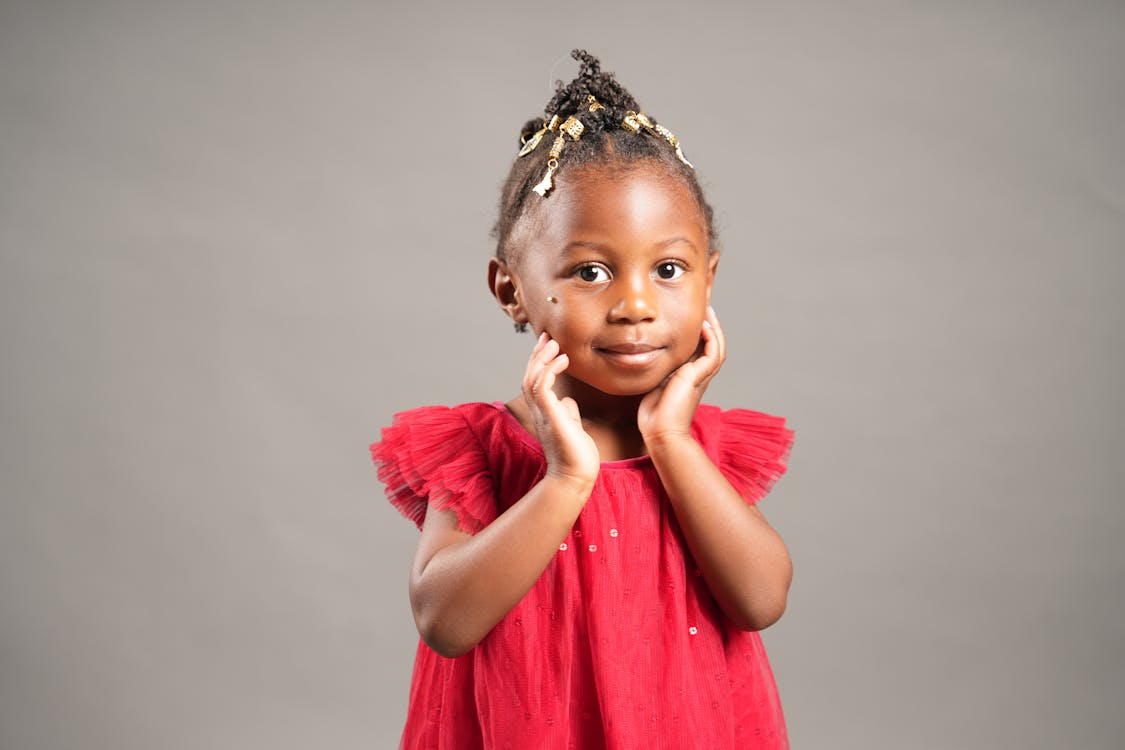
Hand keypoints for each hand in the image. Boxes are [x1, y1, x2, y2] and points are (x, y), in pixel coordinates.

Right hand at [522, 332, 599, 486]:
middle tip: (548, 335)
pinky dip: (549, 370)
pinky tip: (563, 359)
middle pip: (529, 375)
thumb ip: (567, 411)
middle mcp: (539, 411)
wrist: (576, 477)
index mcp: (544, 412)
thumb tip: (567, 399)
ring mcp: (543, 414)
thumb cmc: (576, 455)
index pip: (535, 380)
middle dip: (537, 354)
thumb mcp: (572, 426)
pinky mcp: (550, 416)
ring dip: (542, 358)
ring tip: (554, 342)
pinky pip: (542, 387)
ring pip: (532, 378)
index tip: (549, 343)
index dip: (540, 360)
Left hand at [638, 306, 725, 445]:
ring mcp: (700, 376)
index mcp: (688, 375)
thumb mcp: (653, 382)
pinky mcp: (699, 377)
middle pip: (712, 343)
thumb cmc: (653, 414)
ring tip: (708, 309)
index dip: (698, 330)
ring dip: (714, 327)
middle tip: (705, 305)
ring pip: (717, 346)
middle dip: (709, 323)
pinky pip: (714, 353)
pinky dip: (712, 337)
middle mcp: (698, 374)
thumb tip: (640, 352)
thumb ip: (654, 368)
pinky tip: (704, 325)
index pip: (698, 347)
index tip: (691, 314)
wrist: (660, 432)